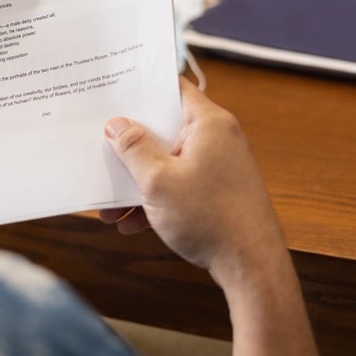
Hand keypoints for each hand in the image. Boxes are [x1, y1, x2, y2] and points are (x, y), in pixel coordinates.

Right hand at [99, 78, 286, 287]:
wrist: (252, 268)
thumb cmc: (211, 219)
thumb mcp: (158, 181)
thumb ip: (133, 148)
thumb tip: (116, 125)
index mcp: (209, 124)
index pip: (173, 88)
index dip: (143, 87)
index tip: (116, 92)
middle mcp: (218, 138)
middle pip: (165, 128)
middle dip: (131, 148)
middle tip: (103, 152)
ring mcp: (220, 165)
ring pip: (168, 161)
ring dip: (139, 181)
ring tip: (111, 208)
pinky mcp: (219, 189)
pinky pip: (180, 183)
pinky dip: (157, 199)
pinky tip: (132, 223)